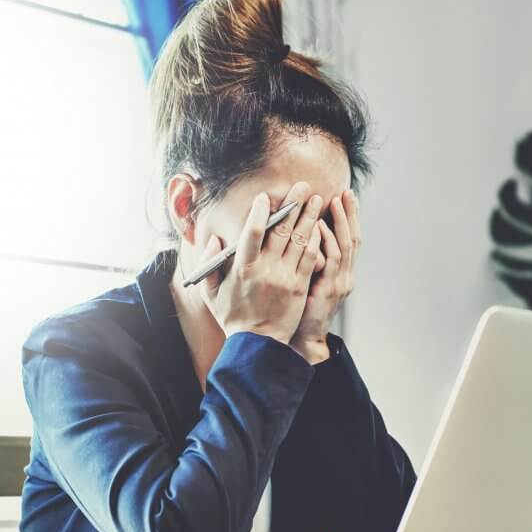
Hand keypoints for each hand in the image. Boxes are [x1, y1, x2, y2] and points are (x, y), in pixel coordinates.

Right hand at [198, 183, 324, 345]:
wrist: (258, 345)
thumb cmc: (233, 317)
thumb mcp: (211, 292)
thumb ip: (210, 263)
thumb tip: (215, 239)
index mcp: (242, 268)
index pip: (252, 232)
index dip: (260, 212)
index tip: (265, 197)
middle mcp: (265, 270)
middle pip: (281, 230)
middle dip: (293, 205)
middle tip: (302, 186)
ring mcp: (285, 277)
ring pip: (300, 240)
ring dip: (310, 217)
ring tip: (318, 199)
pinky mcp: (300, 286)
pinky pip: (310, 258)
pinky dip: (316, 240)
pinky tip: (321, 226)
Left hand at [290, 189, 360, 363]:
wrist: (303, 339)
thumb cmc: (300, 309)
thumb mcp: (308, 281)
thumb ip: (309, 259)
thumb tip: (301, 232)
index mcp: (341, 273)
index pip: (348, 239)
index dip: (349, 218)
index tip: (344, 196)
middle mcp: (345, 275)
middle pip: (353, 238)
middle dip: (350, 214)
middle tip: (346, 192)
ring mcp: (340, 282)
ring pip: (345, 246)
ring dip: (341, 222)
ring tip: (336, 201)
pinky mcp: (329, 289)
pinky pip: (331, 260)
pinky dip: (327, 241)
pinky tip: (320, 226)